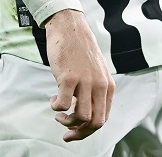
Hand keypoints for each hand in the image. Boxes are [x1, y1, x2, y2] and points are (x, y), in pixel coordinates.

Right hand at [43, 9, 114, 141]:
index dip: (88, 131)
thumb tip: (84, 114)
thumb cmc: (79, 51)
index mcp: (108, 86)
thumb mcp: (96, 72)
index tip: (75, 132)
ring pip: (81, 117)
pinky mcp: (69, 78)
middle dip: (80, 133)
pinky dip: (56, 107)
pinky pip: (63, 105)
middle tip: (67, 133)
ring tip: (59, 113)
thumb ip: (94, 91)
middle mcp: (100, 85)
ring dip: (66, 120)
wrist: (70, 27)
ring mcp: (85, 82)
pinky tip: (54, 98)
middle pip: (95, 123)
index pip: (103, 118)